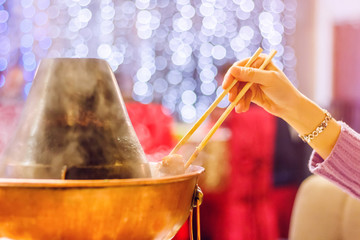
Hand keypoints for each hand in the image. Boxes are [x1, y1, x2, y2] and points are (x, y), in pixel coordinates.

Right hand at [222, 54, 340, 158]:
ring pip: (238, 89)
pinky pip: (241, 97)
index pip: (240, 66)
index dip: (231, 76)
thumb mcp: (267, 80)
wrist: (290, 107)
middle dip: (234, 90)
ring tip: (240, 108)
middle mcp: (254, 70)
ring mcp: (252, 82)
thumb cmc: (283, 90)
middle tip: (232, 99)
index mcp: (259, 62)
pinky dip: (241, 103)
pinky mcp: (251, 93)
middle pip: (236, 79)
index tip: (226, 86)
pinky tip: (243, 109)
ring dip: (238, 99)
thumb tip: (233, 70)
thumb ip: (250, 75)